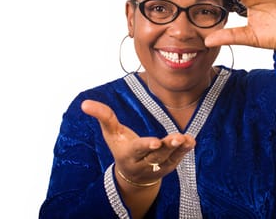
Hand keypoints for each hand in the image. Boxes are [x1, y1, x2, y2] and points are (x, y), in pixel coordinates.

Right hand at [81, 99, 195, 185]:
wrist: (132, 174)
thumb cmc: (120, 146)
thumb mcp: (111, 133)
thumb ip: (103, 117)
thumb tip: (85, 103)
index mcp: (127, 155)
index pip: (137, 150)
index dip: (145, 145)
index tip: (155, 141)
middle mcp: (142, 164)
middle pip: (156, 155)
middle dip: (167, 146)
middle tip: (177, 138)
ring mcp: (156, 168)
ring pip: (169, 158)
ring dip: (178, 148)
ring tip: (186, 138)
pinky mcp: (168, 167)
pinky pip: (177, 159)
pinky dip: (184, 151)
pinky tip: (191, 141)